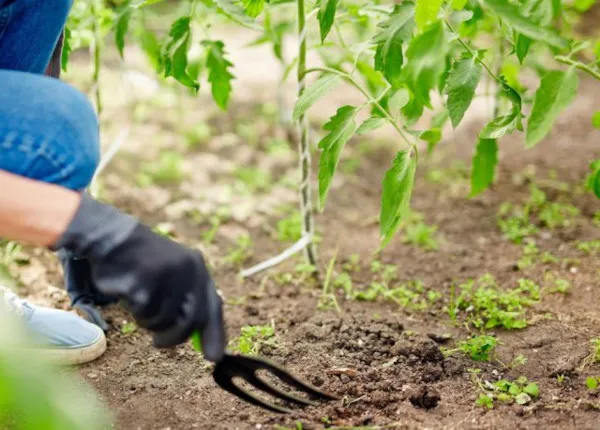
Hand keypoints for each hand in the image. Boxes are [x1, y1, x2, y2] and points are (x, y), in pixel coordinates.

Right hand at [52, 194, 225, 360]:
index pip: (213, 306)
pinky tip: (126, 290)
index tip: (213, 358)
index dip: (214, 334)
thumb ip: (188, 302)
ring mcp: (166, 275)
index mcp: (197, 266)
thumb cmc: (142, 263)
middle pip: (190, 321)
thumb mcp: (173, 275)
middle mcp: (187, 270)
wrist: (112, 238)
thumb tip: (199, 338)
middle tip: (159, 344)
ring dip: (147, 320)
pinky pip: (142, 312)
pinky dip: (132, 309)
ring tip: (137, 300)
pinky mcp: (143, 281)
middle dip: (174, 338)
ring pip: (162, 320)